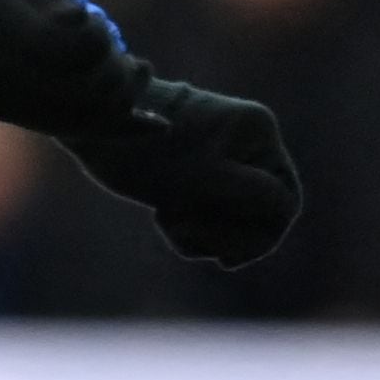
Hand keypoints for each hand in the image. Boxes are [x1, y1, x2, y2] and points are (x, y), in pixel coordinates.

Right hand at [0, 0, 136, 131]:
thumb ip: (57, 3)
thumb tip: (97, 34)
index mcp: (4, 33)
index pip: (77, 55)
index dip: (102, 44)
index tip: (99, 22)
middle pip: (82, 95)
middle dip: (121, 84)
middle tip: (143, 68)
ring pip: (71, 120)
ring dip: (115, 110)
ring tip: (143, 90)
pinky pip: (52, 124)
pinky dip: (93, 123)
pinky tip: (130, 120)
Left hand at [62, 67, 302, 267]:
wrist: (94, 123)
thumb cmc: (148, 152)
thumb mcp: (206, 181)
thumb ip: (256, 197)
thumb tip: (285, 210)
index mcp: (259, 134)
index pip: (284, 203)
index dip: (260, 238)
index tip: (223, 257)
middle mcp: (248, 140)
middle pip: (262, 214)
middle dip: (224, 234)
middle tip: (185, 230)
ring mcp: (224, 154)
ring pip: (234, 218)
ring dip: (203, 232)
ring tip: (168, 220)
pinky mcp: (199, 169)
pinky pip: (211, 212)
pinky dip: (189, 225)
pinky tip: (163, 217)